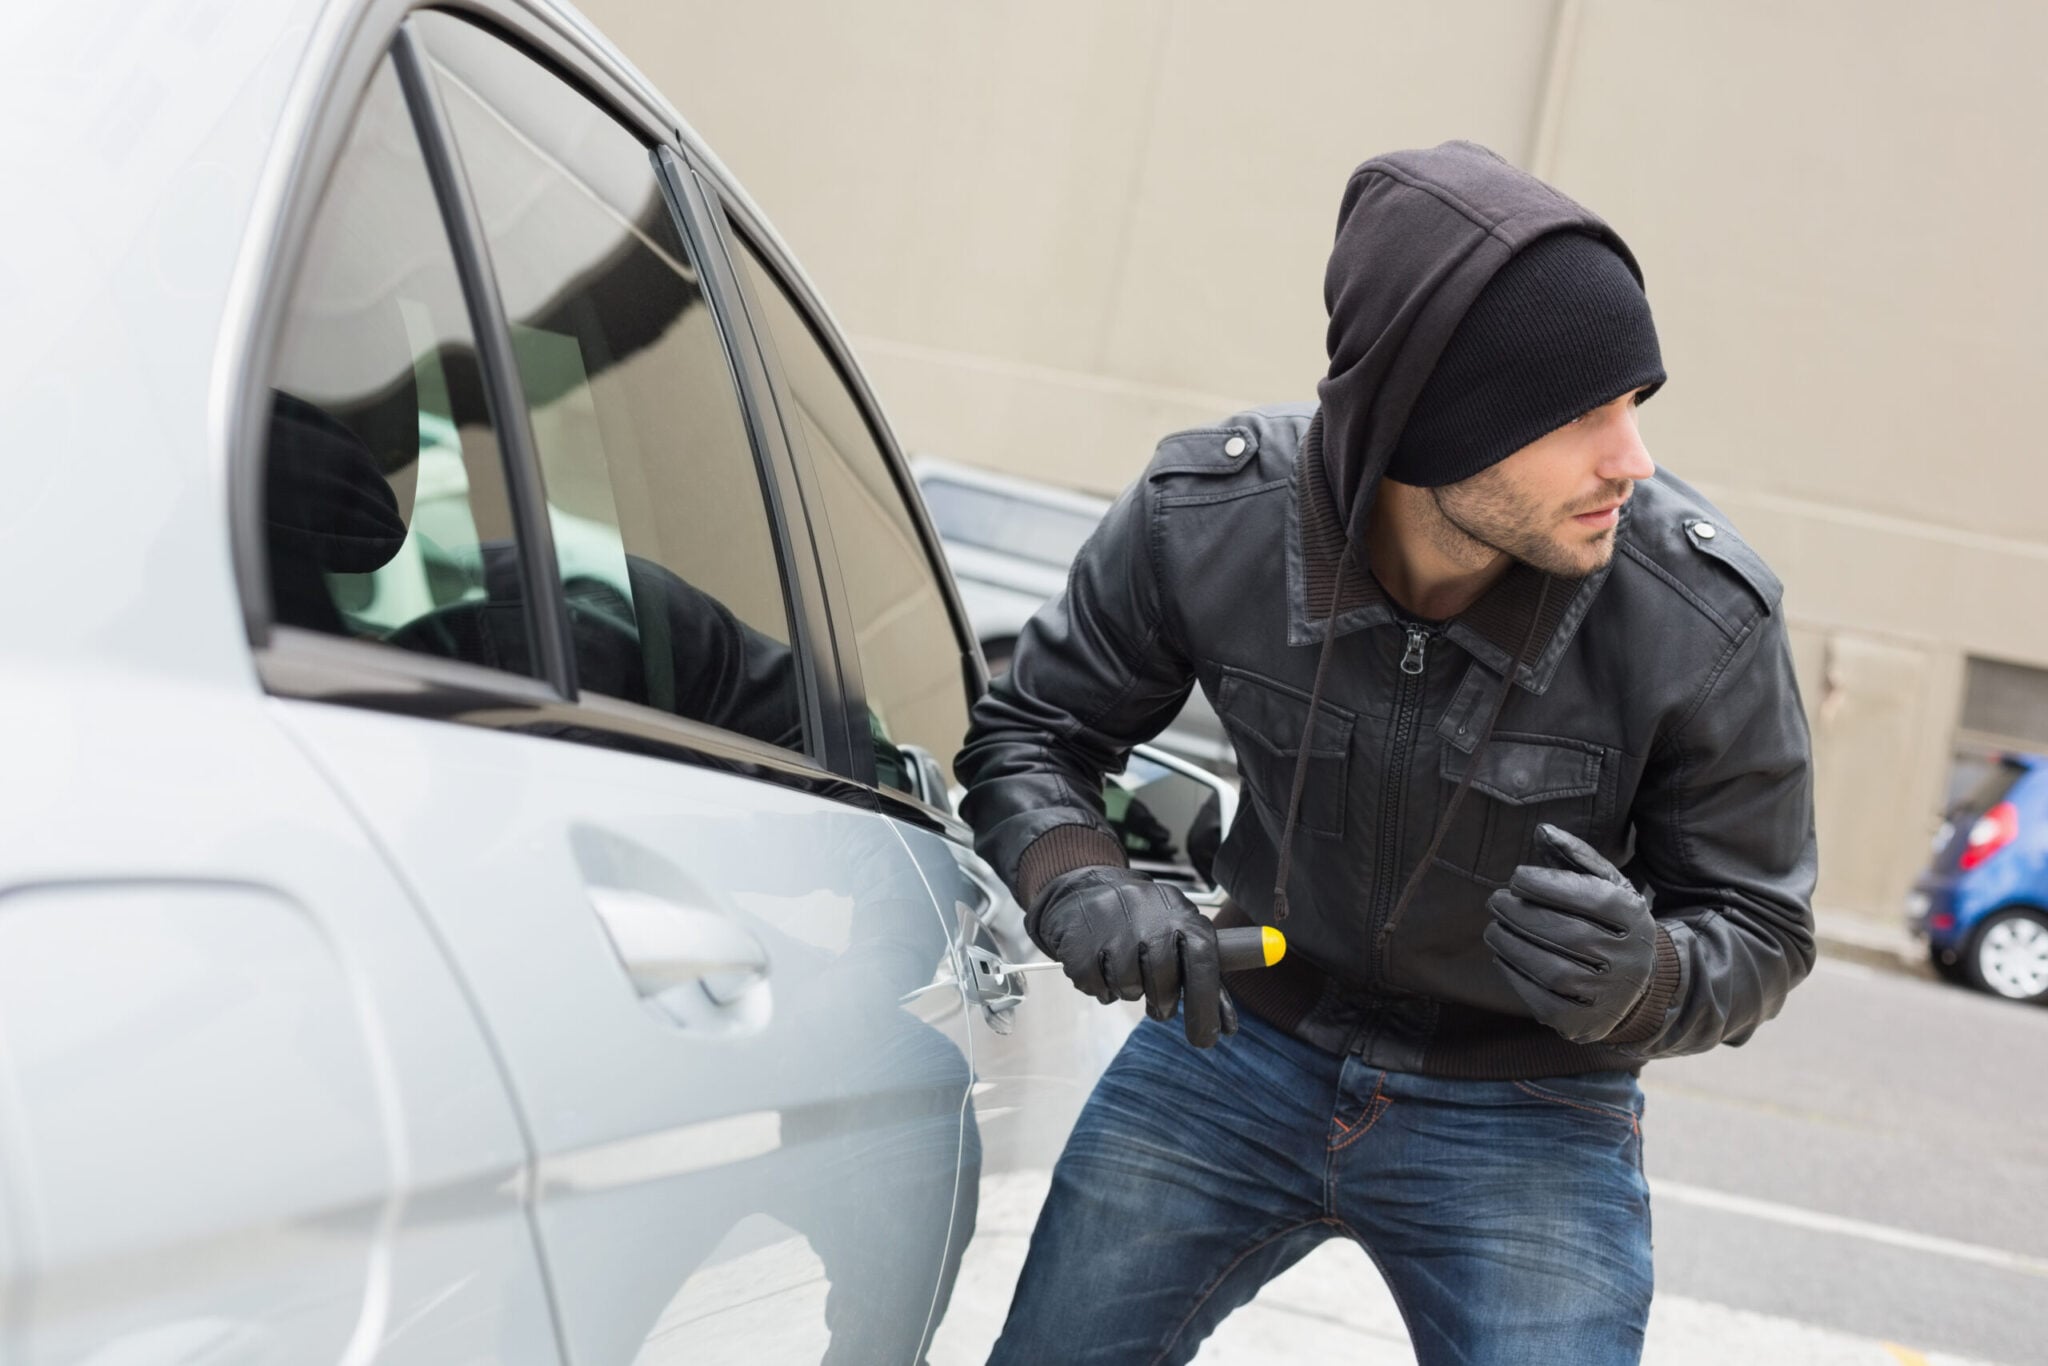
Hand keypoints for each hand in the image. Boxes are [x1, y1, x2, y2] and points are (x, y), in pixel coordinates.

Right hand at [1030, 866, 1237, 1047]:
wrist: (1089, 888)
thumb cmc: (1145, 920)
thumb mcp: (1180, 934)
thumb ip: (1204, 978)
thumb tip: (1227, 1028)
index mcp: (1181, 915)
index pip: (1203, 963)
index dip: (1205, 1005)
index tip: (1203, 1038)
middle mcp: (1149, 918)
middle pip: (1163, 984)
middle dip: (1161, 1003)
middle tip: (1157, 1002)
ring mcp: (1112, 929)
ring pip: (1129, 989)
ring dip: (1129, 990)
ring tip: (1125, 967)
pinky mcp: (1080, 943)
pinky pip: (1096, 988)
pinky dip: (1101, 987)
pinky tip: (1102, 963)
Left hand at [1484, 825, 1660, 1043]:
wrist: (1641, 983)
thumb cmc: (1611, 923)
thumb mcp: (1606, 885)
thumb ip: (1575, 856)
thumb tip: (1542, 830)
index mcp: (1634, 918)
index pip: (1588, 897)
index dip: (1545, 885)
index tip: (1518, 878)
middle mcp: (1627, 959)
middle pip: (1566, 934)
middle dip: (1521, 915)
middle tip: (1496, 901)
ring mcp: (1608, 995)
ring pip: (1552, 970)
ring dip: (1512, 945)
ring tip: (1494, 928)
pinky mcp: (1585, 1023)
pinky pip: (1543, 1000)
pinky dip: (1515, 976)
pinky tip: (1503, 957)